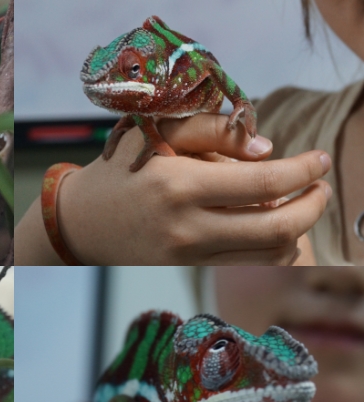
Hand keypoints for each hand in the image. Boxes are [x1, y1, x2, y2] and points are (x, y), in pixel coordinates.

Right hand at [14, 114, 331, 264]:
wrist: (79, 223)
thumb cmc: (118, 170)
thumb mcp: (155, 132)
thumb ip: (212, 130)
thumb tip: (268, 149)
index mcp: (178, 185)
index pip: (264, 184)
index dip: (304, 171)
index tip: (320, 161)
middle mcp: (185, 228)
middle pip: (276, 229)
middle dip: (313, 207)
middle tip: (323, 188)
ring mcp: (185, 257)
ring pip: (266, 254)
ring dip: (296, 230)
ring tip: (298, 205)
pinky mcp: (185, 271)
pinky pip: (245, 266)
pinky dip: (269, 249)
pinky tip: (270, 227)